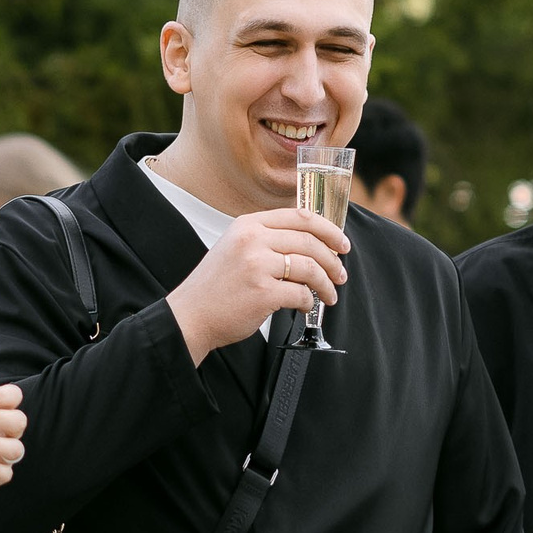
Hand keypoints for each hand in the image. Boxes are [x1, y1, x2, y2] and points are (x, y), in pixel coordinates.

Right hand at [165, 208, 349, 361]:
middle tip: (340, 275)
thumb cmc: (216, 287)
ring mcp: (257, 265)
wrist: (191, 315)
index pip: (299, 216)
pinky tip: (304, 306)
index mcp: (248, 225)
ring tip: (329, 295)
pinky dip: (308, 301)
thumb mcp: (236, 248)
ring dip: (326, 284)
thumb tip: (311, 245)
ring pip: (310, 267)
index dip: (328, 229)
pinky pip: (300, 293)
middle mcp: (252, 240)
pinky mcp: (262, 292)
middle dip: (333, 261)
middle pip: (310, 242)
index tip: (341, 244)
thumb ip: (266, 240)